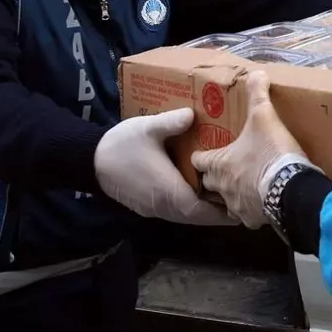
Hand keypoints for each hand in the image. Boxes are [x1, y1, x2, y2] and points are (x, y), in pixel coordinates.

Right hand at [95, 108, 233, 225]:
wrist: (91, 160)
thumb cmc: (122, 145)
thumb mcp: (149, 128)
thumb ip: (173, 122)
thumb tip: (193, 114)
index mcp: (168, 191)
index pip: (200, 210)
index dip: (221, 212)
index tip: (240, 206)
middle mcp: (163, 205)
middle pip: (196, 217)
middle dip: (218, 213)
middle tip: (239, 201)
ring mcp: (154, 208)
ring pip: (186, 216)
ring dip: (204, 211)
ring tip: (224, 197)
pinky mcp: (147, 206)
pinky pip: (175, 211)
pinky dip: (191, 207)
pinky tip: (200, 192)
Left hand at [191, 72, 309, 228]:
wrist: (291, 188)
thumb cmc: (270, 152)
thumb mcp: (264, 116)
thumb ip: (257, 95)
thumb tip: (256, 72)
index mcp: (219, 163)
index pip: (198, 161)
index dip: (201, 155)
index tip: (205, 151)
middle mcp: (223, 187)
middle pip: (208, 184)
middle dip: (213, 177)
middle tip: (226, 167)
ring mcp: (237, 207)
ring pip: (226, 202)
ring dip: (232, 194)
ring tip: (244, 185)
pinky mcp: (254, 220)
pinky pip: (248, 216)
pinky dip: (253, 209)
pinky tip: (263, 201)